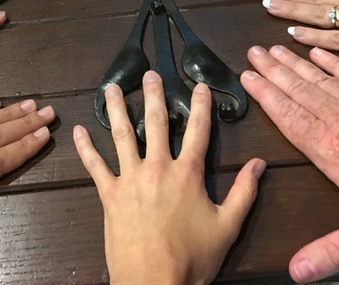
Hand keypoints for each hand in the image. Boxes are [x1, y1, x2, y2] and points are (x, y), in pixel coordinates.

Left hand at [74, 71, 264, 284]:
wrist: (153, 283)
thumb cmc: (193, 258)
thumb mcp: (227, 226)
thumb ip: (244, 193)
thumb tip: (260, 165)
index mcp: (188, 174)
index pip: (198, 131)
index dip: (201, 106)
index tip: (199, 85)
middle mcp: (158, 168)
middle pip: (157, 123)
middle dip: (155, 96)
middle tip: (149, 74)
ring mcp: (130, 179)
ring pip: (122, 135)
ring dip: (118, 109)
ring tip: (112, 88)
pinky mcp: (110, 194)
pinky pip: (95, 166)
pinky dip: (86, 148)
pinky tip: (79, 131)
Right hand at [241, 45, 338, 282]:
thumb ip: (333, 252)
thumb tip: (295, 273)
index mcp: (331, 151)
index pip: (289, 118)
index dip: (266, 97)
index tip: (246, 77)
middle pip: (300, 92)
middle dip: (273, 72)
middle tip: (253, 52)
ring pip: (321, 80)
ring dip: (296, 64)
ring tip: (274, 47)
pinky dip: (334, 62)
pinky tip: (319, 52)